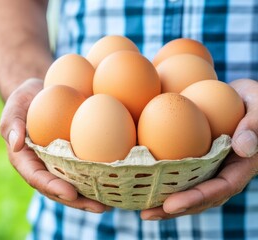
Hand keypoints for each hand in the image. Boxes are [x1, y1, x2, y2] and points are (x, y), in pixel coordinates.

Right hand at [0, 78, 108, 212]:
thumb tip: (16, 144)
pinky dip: (96, 181)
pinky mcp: (71, 158)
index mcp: (25, 159)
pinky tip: (114, 186)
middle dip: (77, 201)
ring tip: (110, 205)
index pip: (36, 177)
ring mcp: (57, 165)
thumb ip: (12, 122)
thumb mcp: (15, 105)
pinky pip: (83, 172)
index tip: (70, 193)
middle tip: (99, 208)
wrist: (42, 94)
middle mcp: (42, 167)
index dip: (52, 187)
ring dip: (90, 198)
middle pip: (57, 189)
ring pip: (72, 186)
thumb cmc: (26, 99)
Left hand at [140, 79, 257, 219]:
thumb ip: (254, 125)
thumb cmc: (254, 100)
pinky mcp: (195, 159)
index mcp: (241, 165)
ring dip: (164, 201)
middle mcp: (224, 171)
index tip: (171, 204)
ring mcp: (209, 167)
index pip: (221, 187)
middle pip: (200, 197)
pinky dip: (162, 179)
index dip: (196, 198)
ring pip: (187, 189)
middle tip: (147, 213)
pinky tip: (140, 181)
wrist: (240, 96)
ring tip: (140, 209)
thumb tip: (242, 147)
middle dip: (174, 208)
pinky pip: (179, 172)